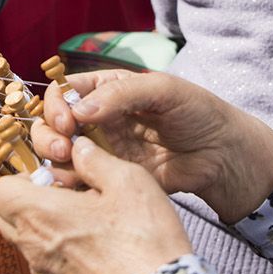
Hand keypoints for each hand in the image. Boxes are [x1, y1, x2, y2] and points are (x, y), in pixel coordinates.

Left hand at [0, 135, 191, 273]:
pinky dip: (61, 255)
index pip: (1, 190)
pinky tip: (97, 251)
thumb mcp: (128, 182)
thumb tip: (79, 148)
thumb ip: (96, 160)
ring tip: (88, 224)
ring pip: (28, 244)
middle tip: (68, 197)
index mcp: (41, 215)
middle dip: (30, 202)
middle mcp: (34, 248)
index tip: (51, 177)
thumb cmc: (144, 241)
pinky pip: (47, 268)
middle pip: (9, 218)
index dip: (22, 178)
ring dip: (46, 229)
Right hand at [33, 70, 272, 222]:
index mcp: (108, 89)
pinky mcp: (110, 176)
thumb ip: (121, 95)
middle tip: (64, 147)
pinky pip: (78, 178)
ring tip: (67, 163)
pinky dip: (68, 180)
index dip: (57, 103)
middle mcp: (98, 117)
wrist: (223, 156)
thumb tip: (78, 110)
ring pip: (59, 151)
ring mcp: (102, 148)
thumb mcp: (164, 91)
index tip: (68, 120)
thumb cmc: (198, 112)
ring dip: (53, 156)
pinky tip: (76, 184)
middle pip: (53, 122)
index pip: (65, 90)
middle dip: (49, 133)